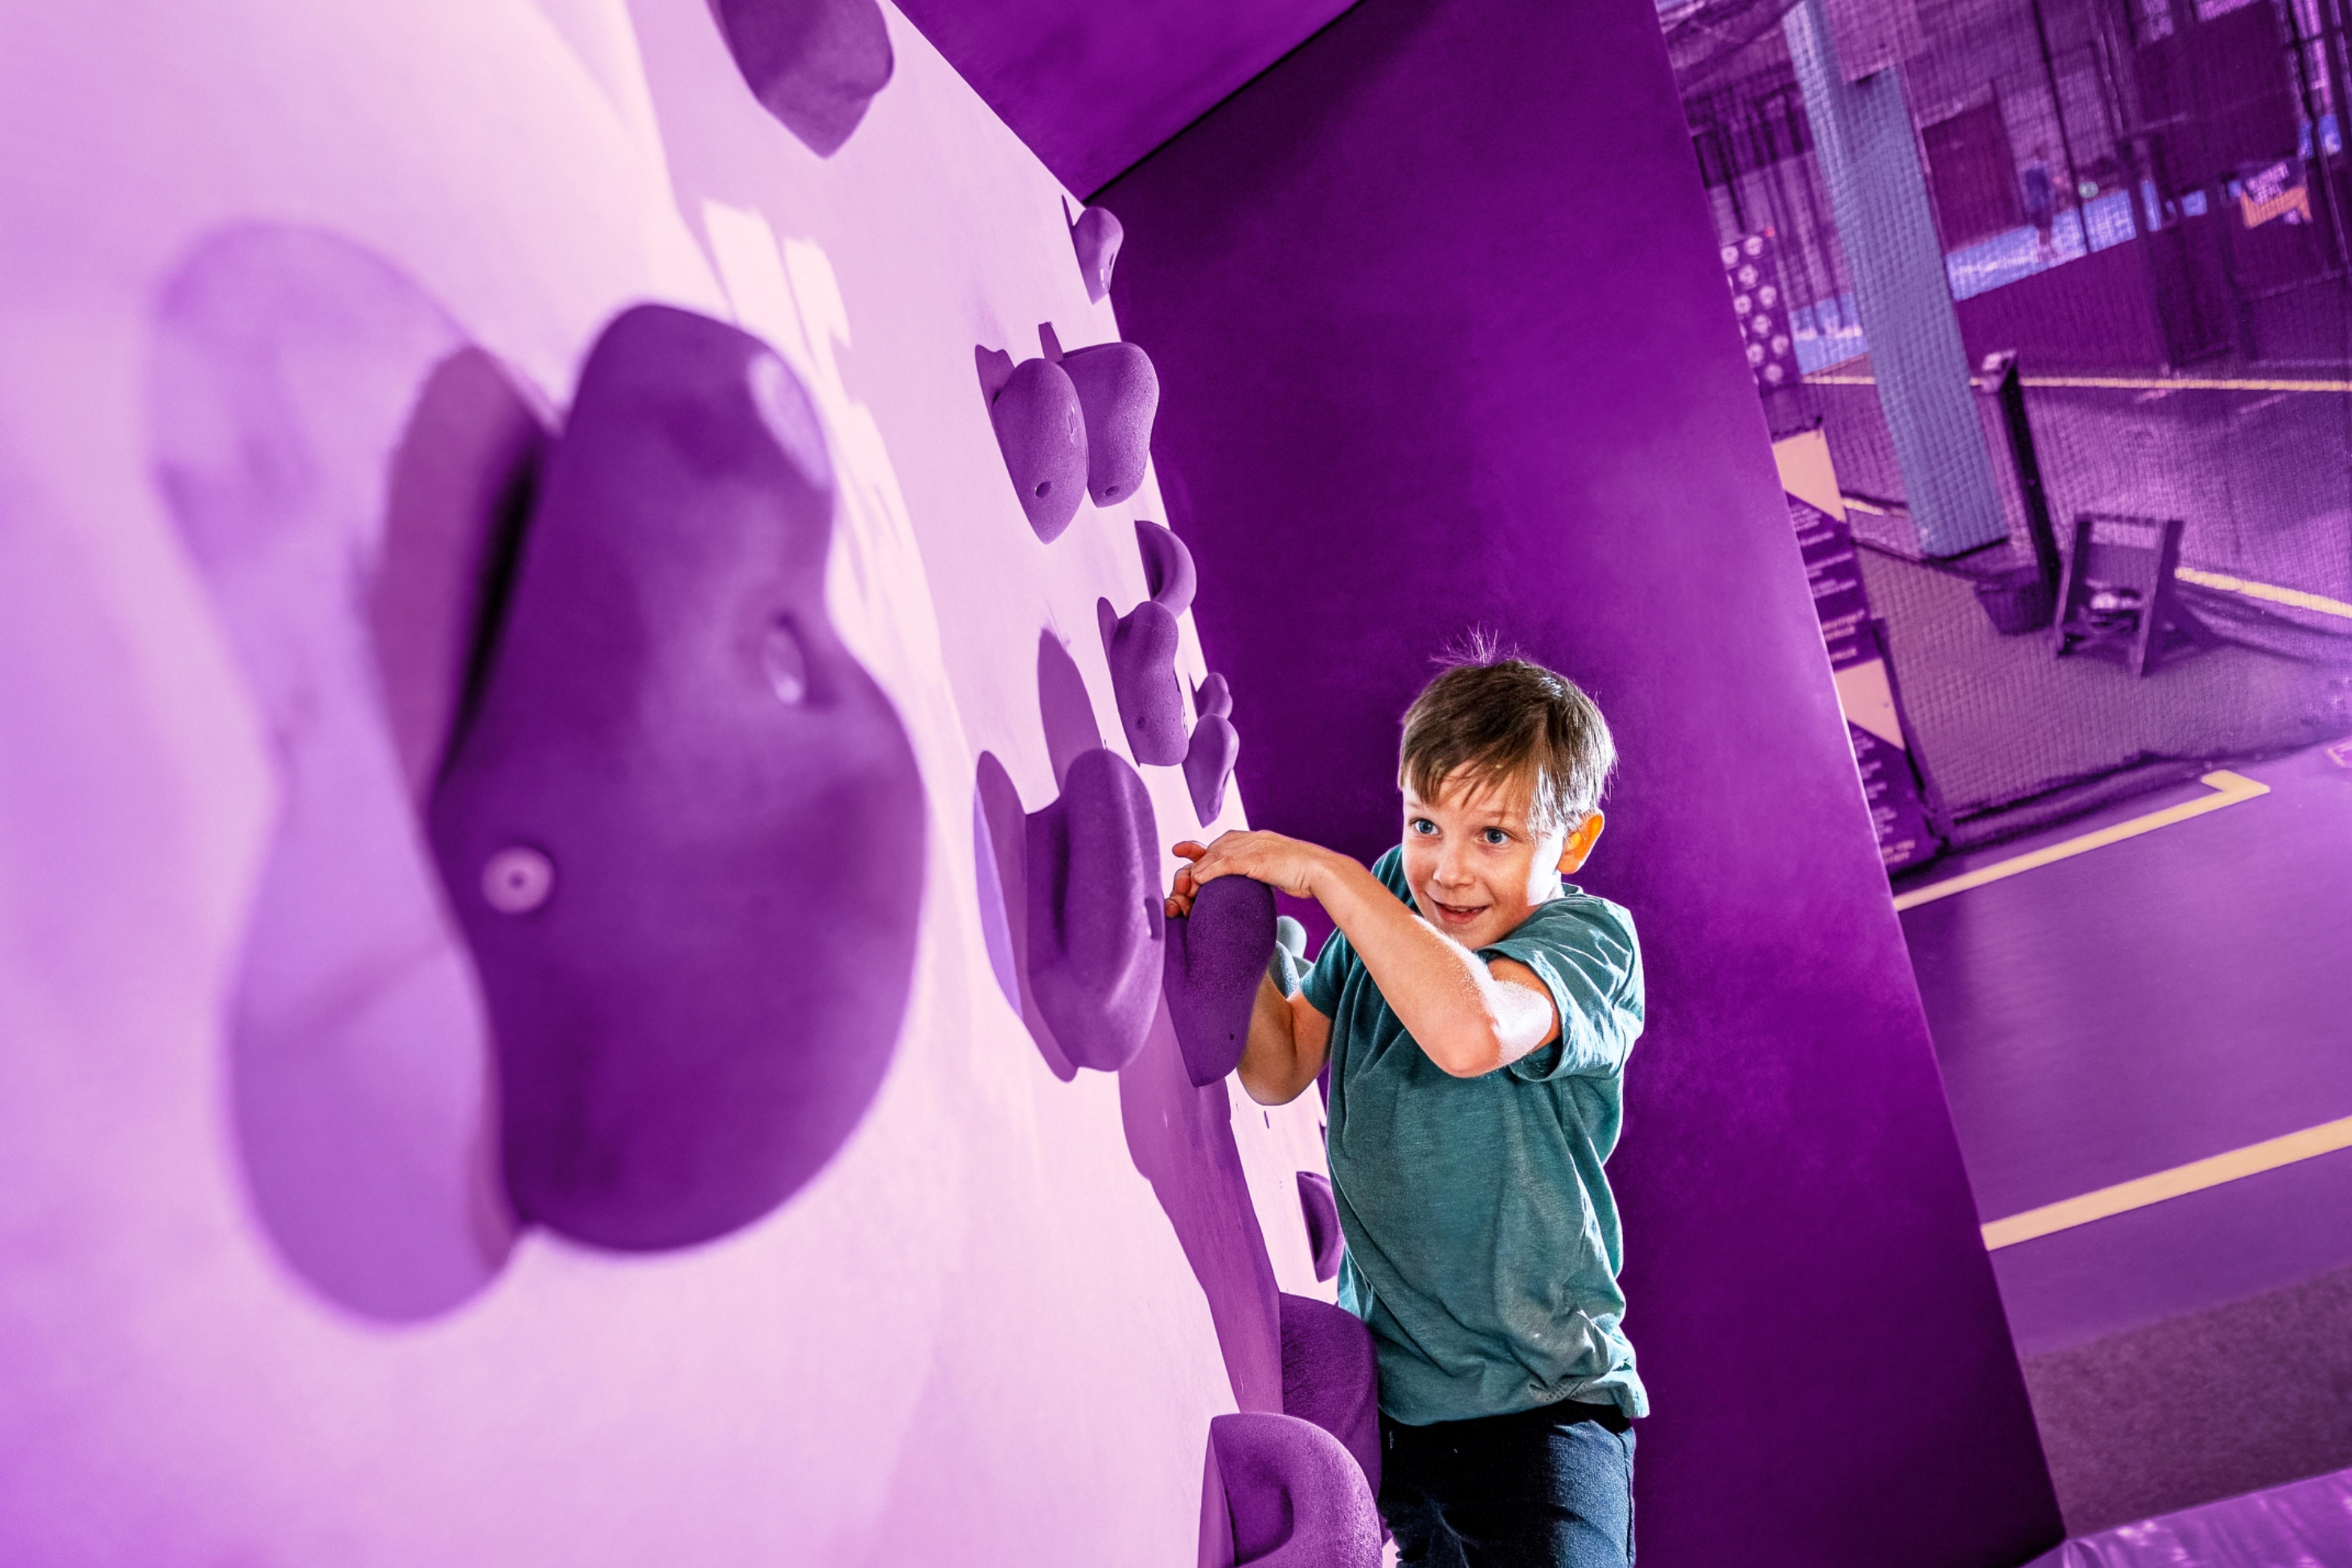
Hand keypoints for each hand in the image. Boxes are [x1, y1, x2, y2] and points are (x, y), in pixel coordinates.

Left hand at [1164, 831, 1327, 917]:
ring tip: (1185, 887)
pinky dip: (1211, 870)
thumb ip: (1256, 869)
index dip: (1199, 849)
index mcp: (1256, 840)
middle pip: (1214, 849)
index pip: (1221, 843)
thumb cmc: (1302, 873)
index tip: (1180, 851)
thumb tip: (1246, 879)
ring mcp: (1255, 846)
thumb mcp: (1274, 868)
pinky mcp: (1258, 858)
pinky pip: (1228, 862)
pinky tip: (1199, 880)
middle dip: (1194, 863)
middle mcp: (1252, 839)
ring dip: (1198, 871)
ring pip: (1216, 854)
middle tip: (1180, 881)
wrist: (1322, 871)